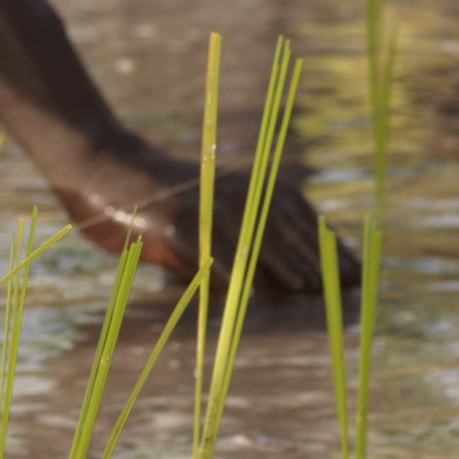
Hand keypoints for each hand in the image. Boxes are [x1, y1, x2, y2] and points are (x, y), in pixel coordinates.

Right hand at [40, 130, 337, 303]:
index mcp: (253, 192)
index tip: (358, 281)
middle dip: (318, 263)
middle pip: (287, 231)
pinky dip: (226, 271)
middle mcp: (237, 193)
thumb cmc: (157, 204)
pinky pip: (205, 248)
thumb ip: (242, 249)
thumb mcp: (207, 223)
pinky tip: (243, 293)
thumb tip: (286, 288)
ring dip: (281, 264)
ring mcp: (205, 205)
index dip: (332, 252)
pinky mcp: (174, 219)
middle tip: (346, 292)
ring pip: (252, 237)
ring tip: (307, 289)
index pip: (304, 225)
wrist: (100, 165)